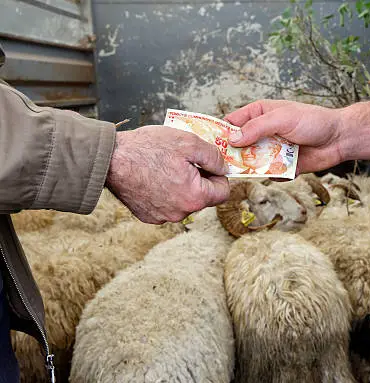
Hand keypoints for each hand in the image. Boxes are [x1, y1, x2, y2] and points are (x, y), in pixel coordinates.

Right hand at [105, 125, 229, 223]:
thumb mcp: (189, 142)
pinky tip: (153, 177)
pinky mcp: (148, 216)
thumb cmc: (147, 149)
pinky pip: (166, 205)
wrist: (109, 159)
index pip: (223, 192)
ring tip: (166, 167)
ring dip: (182, 186)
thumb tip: (224, 168)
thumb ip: (213, 157)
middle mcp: (180, 213)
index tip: (208, 164)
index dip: (218, 175)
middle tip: (185, 161)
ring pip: (184, 202)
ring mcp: (163, 217)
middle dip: (199, 180)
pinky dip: (164, 193)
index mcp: (195, 197)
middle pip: (203, 198)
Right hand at [225, 100, 344, 173]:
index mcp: (259, 114)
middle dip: (234, 155)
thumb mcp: (282, 118)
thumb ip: (257, 127)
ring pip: (253, 163)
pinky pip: (270, 175)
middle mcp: (263, 133)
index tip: (211, 145)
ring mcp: (272, 150)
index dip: (220, 133)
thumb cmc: (313, 121)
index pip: (232, 123)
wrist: (339, 139)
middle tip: (229, 164)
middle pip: (239, 146)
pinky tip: (286, 170)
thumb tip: (233, 139)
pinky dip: (275, 175)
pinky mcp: (282, 166)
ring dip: (254, 168)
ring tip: (260, 168)